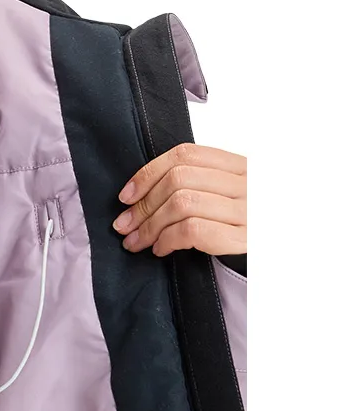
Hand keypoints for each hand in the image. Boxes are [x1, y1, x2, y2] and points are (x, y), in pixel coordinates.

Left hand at [112, 143, 245, 257]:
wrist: (286, 255)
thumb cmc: (250, 226)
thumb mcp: (231, 196)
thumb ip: (198, 185)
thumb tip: (140, 195)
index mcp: (243, 166)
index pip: (186, 154)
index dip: (148, 173)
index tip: (127, 195)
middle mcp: (248, 183)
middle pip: (178, 180)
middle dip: (142, 206)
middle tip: (124, 225)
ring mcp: (250, 211)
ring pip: (181, 204)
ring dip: (149, 226)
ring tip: (137, 241)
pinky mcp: (246, 240)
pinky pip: (193, 230)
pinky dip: (167, 240)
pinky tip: (161, 249)